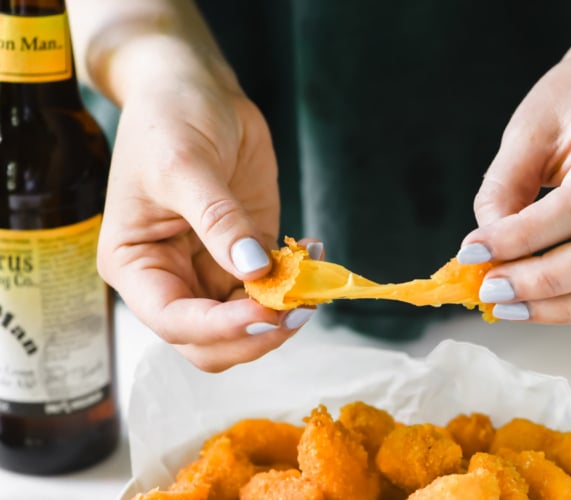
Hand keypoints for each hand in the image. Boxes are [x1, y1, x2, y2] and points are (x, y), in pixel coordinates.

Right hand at [96, 73, 315, 371]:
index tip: (265, 311)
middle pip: (211, 342)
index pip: (173, 321)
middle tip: (298, 307)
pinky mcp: (248, 255)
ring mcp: (211, 269)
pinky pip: (273, 290)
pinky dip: (298, 285)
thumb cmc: (170, 119)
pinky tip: (315, 251)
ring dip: (283, 315)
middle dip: (255, 334)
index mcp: (136, 264)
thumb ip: (218, 220)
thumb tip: (253, 271)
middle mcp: (171, 277)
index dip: (219, 328)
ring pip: (247, 325)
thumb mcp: (185, 165)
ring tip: (313, 283)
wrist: (195, 89)